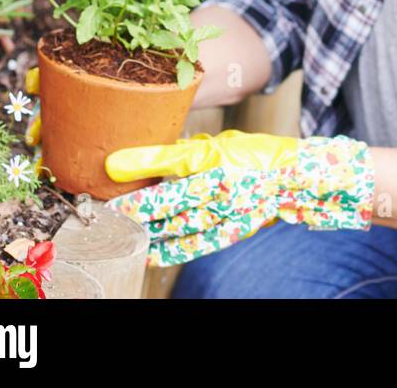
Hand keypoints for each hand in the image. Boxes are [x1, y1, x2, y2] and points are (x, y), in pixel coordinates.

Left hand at [105, 130, 373, 266]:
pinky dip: (166, 251)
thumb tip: (121, 161)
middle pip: (169, 212)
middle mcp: (226, 197)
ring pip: (177, 232)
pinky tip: (146, 252)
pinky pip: (192, 248)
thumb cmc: (253, 155)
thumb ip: (169, 154)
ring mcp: (229, 219)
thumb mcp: (213, 145)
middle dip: (133, 215)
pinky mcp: (230, 235)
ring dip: (145, 233)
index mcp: (221, 168)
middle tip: (102, 214)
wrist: (294, 181)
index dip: (137, 185)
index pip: (170, 180)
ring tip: (116, 232)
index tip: (107, 184)